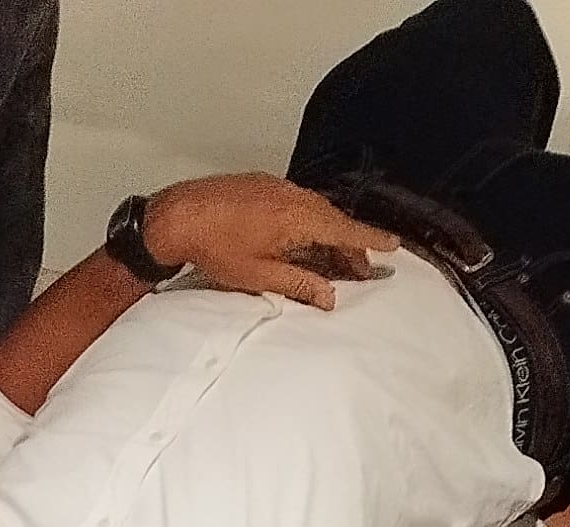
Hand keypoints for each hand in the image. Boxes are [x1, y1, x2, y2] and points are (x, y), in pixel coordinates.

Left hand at [138, 174, 400, 307]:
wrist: (177, 217)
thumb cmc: (213, 245)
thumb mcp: (260, 275)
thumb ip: (299, 284)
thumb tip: (328, 298)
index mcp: (298, 217)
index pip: (345, 231)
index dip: (370, 240)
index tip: (393, 246)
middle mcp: (292, 196)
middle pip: (333, 221)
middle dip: (350, 245)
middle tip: (360, 269)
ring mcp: (276, 187)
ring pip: (314, 211)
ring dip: (327, 233)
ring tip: (332, 259)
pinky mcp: (261, 185)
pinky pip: (296, 203)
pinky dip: (307, 221)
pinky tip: (301, 239)